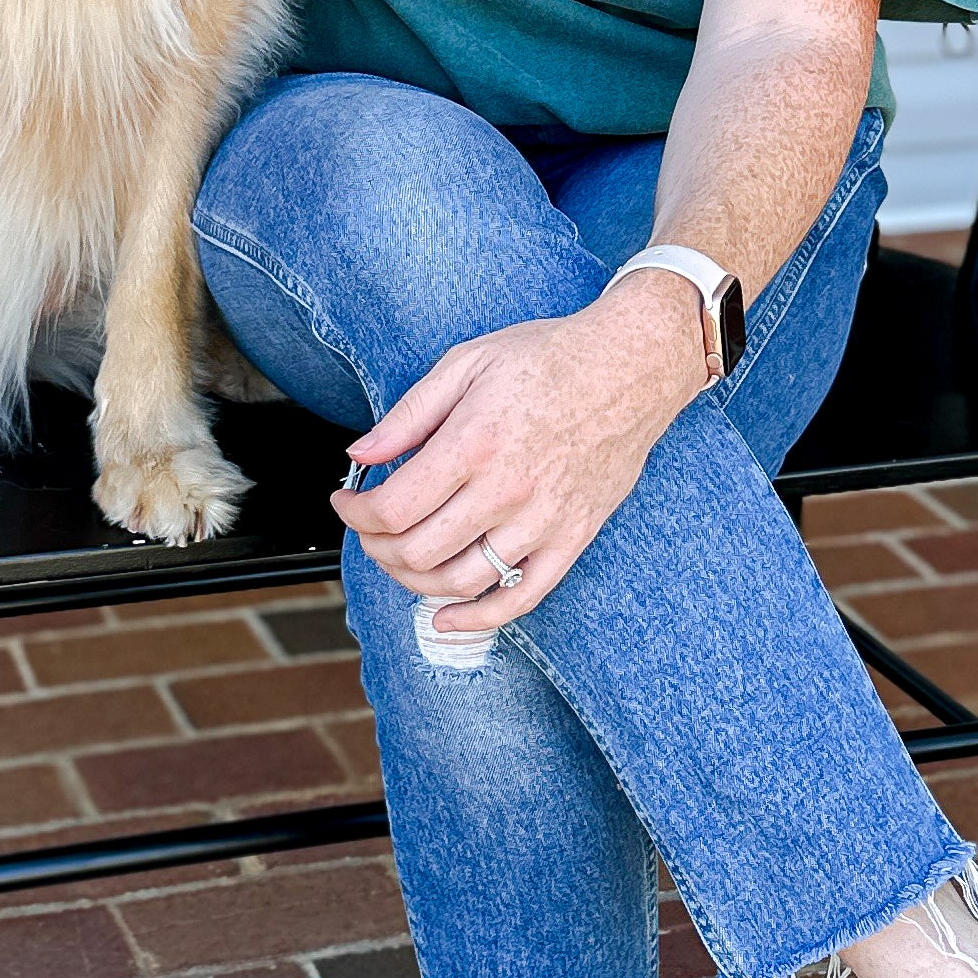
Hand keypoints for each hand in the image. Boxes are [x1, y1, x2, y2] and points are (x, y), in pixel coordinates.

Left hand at [332, 274, 708, 636]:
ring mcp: (541, 521)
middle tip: (369, 529)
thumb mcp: (466, 363)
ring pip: (460, 582)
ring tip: (400, 560)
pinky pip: (521, 598)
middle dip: (377, 547)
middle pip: (418, 551)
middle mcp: (506, 490)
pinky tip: (447, 618)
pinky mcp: (571, 538)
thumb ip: (409, 414)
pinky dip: (477, 619)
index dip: (355, 514)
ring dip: (414, 582)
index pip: (393, 507)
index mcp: (473, 444)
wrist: (630, 366)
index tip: (347, 501)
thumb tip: (361, 452)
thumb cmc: (549, 358)